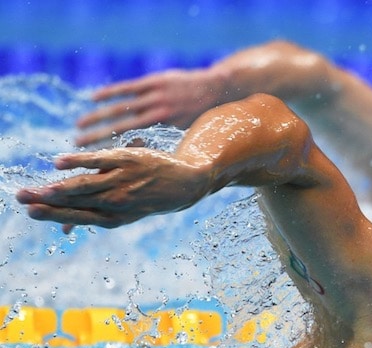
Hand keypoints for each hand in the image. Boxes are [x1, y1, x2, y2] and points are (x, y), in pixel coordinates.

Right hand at [15, 148, 211, 232]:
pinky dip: (78, 162)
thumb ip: (93, 214)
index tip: (31, 211)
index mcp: (115, 217)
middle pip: (77, 202)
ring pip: (86, 186)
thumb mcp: (124, 212)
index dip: (55, 215)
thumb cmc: (148, 197)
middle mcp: (118, 202)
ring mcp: (123, 181)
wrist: (187, 183)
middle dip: (48, 201)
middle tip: (22, 198)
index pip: (79, 217)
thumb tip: (64, 229)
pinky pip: (99, 161)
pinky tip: (59, 163)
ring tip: (38, 189)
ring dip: (60, 188)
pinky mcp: (128, 161)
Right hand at [76, 69, 224, 146]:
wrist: (216, 90)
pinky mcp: (152, 82)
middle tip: (77, 144)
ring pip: (120, 107)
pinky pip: (126, 88)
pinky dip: (108, 93)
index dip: (114, 151)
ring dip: (97, 116)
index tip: (95, 160)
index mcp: (167, 131)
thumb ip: (166, 146)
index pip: (134, 144)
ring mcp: (154, 96)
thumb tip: (144, 162)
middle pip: (122, 127)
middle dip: (98, 136)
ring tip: (79, 125)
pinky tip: (92, 99)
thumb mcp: (186, 136)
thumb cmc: (200, 119)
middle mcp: (158, 113)